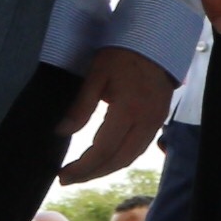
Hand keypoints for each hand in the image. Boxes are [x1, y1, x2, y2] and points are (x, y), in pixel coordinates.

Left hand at [56, 46, 176, 181]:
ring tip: (84, 173)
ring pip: (130, 157)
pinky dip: (120, 159)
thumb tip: (62, 132)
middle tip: (67, 179)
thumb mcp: (96, 75)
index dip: (81, 167)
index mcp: (128, 110)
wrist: (157, 41)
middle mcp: (146, 121)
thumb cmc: (122, 55)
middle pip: (117, 160)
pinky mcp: (159, 120)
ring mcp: (156, 122)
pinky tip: (105, 159)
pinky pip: (139, 148)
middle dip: (91, 173)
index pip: (103, 150)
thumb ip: (80, 107)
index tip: (61, 175)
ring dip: (106, 169)